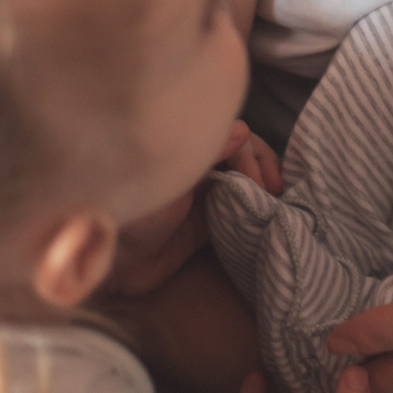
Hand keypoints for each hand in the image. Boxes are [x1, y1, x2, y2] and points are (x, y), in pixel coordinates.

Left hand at [112, 123, 278, 298]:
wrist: (114, 262)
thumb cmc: (136, 213)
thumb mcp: (172, 179)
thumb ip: (206, 154)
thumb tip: (242, 129)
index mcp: (188, 152)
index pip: (233, 138)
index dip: (251, 155)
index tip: (258, 182)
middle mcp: (199, 170)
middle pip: (243, 156)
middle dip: (263, 167)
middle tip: (275, 190)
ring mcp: (204, 198)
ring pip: (244, 182)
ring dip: (264, 188)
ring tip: (278, 202)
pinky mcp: (206, 228)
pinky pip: (239, 214)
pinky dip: (256, 212)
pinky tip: (269, 217)